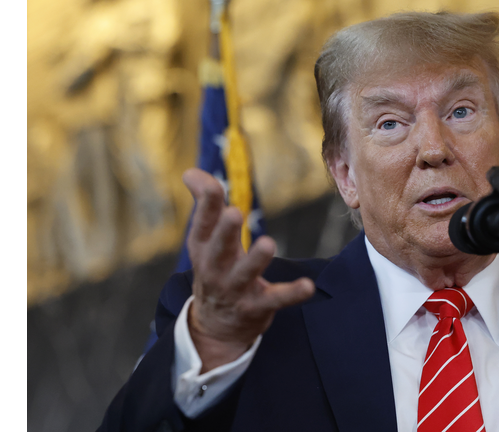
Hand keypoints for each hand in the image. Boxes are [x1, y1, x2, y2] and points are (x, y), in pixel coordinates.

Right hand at [182, 168, 314, 371]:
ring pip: (245, 274)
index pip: (203, 224)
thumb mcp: (205, 239)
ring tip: (268, 244)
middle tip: (234, 212)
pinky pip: (276, 299)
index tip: (215, 186)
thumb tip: (190, 172)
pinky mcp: (257, 306)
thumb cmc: (215, 268)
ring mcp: (236, 290)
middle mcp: (215, 269)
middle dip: (225, 232)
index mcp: (202, 249)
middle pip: (218, 249)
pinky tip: (308, 286)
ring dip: (256, 260)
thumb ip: (204, 204)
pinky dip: (292, 293)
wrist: (216, 325)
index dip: (207, 205)